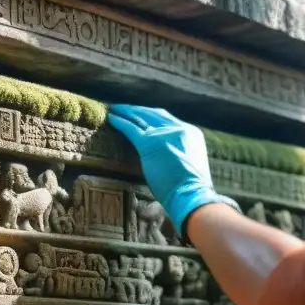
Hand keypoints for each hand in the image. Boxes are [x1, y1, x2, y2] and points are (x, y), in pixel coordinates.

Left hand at [108, 105, 238, 234]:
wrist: (192, 196)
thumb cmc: (191, 190)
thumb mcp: (191, 165)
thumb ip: (181, 154)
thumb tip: (170, 157)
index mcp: (191, 133)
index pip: (168, 120)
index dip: (153, 116)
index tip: (142, 115)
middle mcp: (178, 129)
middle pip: (154, 113)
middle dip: (138, 110)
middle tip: (124, 108)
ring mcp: (164, 134)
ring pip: (141, 117)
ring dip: (126, 112)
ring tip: (115, 110)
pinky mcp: (149, 143)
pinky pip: (131, 128)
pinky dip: (120, 122)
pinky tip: (111, 119)